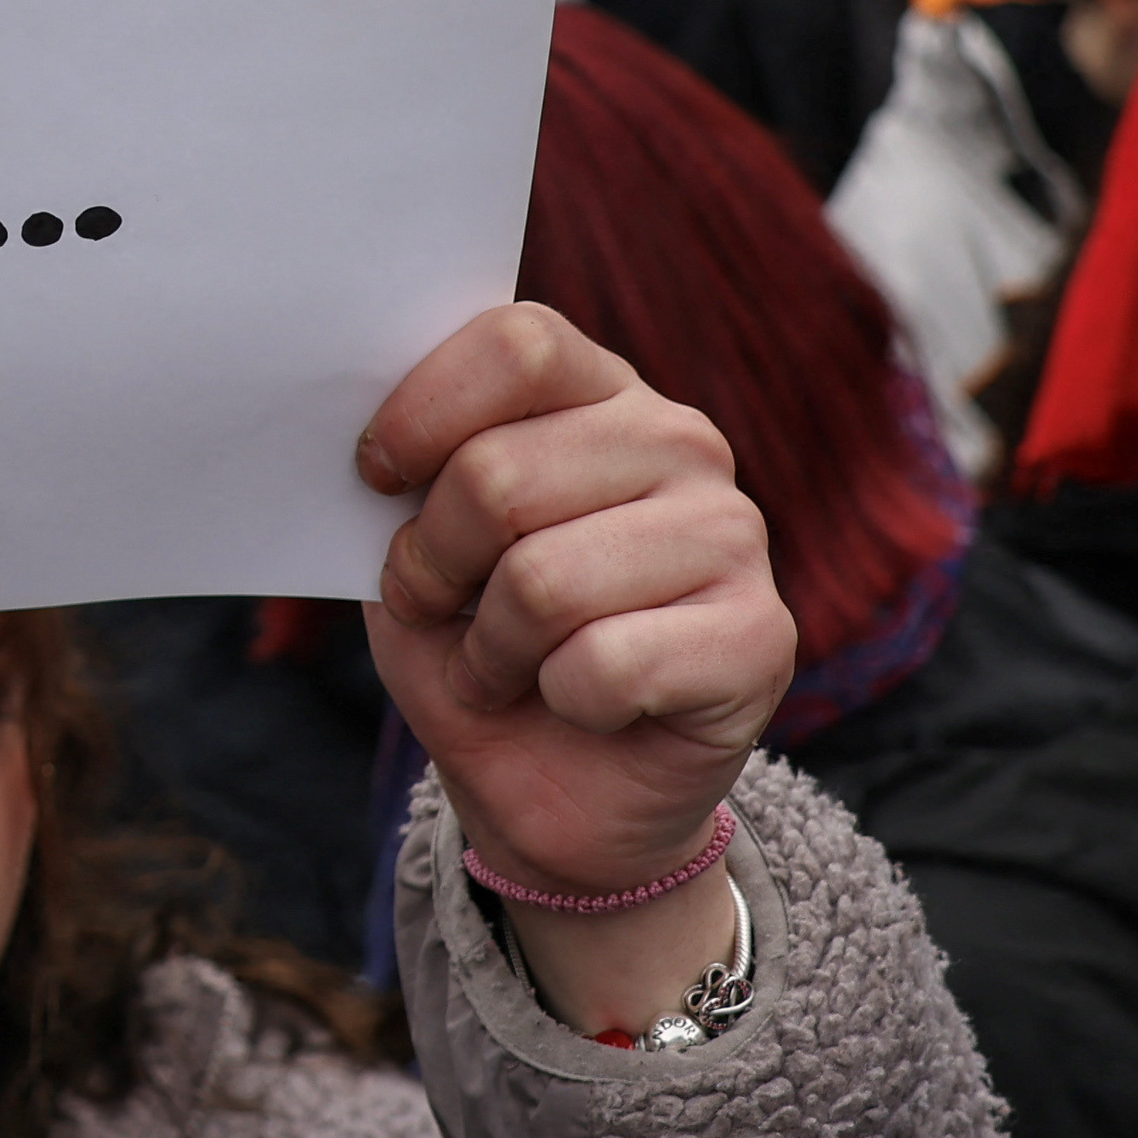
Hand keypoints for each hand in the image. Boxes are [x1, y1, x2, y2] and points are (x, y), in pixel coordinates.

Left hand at [359, 304, 790, 1040]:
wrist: (559, 793)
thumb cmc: (481, 649)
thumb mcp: (418, 554)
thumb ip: (409, 481)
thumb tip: (376, 446)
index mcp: (599, 392)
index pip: (518, 344)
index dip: (423, 413)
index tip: (376, 478)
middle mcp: (681, 442)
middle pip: (500, 474)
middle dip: (432, 566)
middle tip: (439, 609)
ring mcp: (733, 534)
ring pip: (543, 582)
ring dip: (491, 652)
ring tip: (506, 667)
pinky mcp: (762, 636)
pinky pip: (607, 665)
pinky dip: (561, 701)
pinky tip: (583, 704)